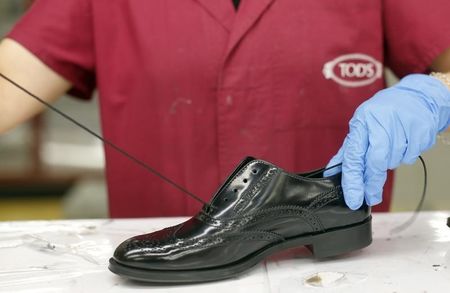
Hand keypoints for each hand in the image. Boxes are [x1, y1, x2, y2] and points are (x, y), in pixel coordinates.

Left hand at [326, 74, 449, 209]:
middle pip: (375, 162)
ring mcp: (403, 126)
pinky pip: (410, 157)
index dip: (352, 181)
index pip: (354, 156)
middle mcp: (381, 123)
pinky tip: (404, 143)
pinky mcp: (421, 130)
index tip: (353, 199)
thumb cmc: (383, 113)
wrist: (417, 96)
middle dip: (372, 183)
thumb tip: (331, 173)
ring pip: (393, 161)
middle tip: (371, 197)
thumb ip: (348, 151)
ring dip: (390, 163)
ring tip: (390, 147)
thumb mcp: (361, 126)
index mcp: (362, 122)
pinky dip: (405, 156)